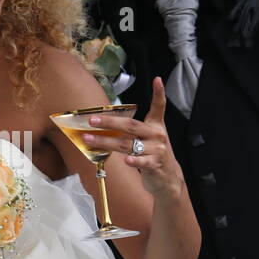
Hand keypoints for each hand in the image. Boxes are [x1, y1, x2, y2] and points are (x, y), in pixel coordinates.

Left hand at [81, 76, 184, 200]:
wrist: (168, 178)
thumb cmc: (154, 154)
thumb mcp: (149, 138)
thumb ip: (133, 130)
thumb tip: (106, 123)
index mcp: (155, 126)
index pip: (159, 107)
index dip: (159, 93)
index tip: (157, 80)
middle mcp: (157, 135)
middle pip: (131, 126)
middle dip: (110, 123)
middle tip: (92, 121)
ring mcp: (157, 150)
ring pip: (128, 145)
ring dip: (106, 142)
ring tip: (89, 140)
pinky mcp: (155, 165)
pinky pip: (141, 161)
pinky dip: (133, 161)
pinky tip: (125, 160)